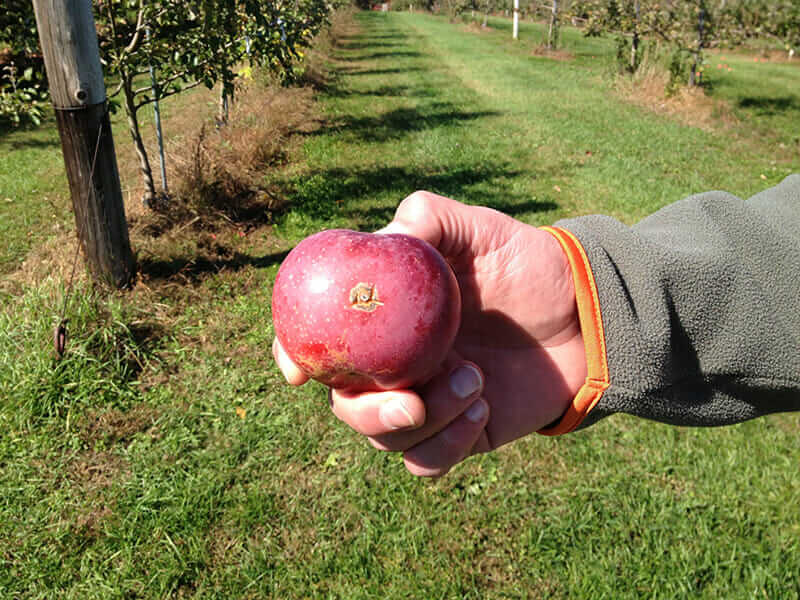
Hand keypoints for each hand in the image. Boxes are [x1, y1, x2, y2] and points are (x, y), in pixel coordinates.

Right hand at [273, 191, 586, 476]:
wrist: (581, 311)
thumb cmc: (522, 263)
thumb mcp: (475, 228)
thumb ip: (427, 218)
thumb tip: (385, 234)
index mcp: (386, 320)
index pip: (322, 340)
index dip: (295, 355)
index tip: (297, 371)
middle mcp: (396, 365)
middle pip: (347, 406)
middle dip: (367, 413)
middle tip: (410, 400)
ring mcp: (425, 403)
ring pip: (389, 439)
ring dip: (427, 421)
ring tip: (477, 380)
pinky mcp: (458, 436)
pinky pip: (429, 461)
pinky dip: (450, 444)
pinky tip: (484, 406)